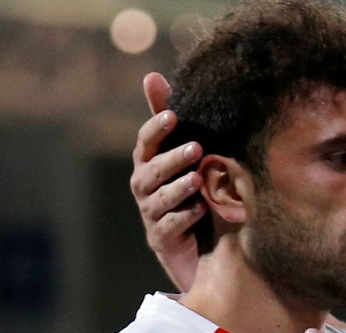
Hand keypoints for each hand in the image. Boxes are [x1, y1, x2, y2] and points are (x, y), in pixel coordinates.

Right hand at [130, 72, 204, 291]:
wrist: (195, 243)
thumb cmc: (187, 188)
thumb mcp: (181, 152)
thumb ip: (167, 119)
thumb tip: (152, 75)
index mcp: (147, 165)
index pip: (145, 143)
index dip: (156, 130)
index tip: (173, 116)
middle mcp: (144, 188)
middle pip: (151, 172)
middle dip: (171, 159)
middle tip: (196, 148)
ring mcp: (151, 215)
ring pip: (159, 200)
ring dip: (178, 189)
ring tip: (198, 180)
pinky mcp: (162, 240)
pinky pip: (168, 228)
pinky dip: (183, 219)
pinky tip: (201, 210)